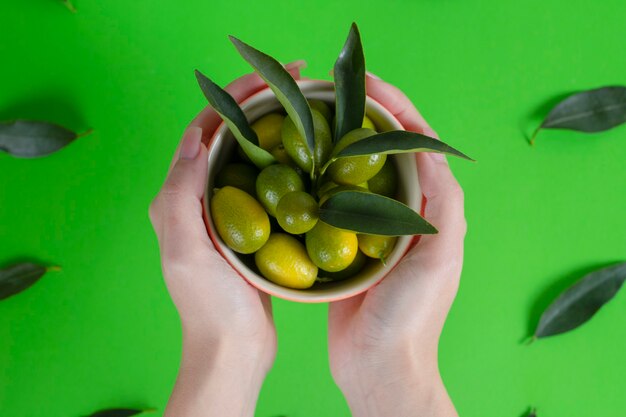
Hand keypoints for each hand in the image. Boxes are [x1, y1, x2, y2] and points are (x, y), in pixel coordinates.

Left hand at [149, 61, 305, 416]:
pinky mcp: (249, 228)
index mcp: (178, 197)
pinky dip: (282, 160)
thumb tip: (196, 139)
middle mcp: (197, 199)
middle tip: (294, 83)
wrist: (234, 349)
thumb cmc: (210, 306)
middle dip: (255, 102)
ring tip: (304, 109)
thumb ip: (181, 195)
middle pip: (226, 135)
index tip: (268, 77)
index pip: (203, 130)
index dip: (232, 96)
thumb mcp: (187, 250)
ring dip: (270, 126)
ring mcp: (225, 213)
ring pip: (246, 155)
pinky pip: (264, 182)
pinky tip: (308, 156)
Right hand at [328, 74, 465, 416]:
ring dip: (338, 140)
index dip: (395, 106)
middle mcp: (403, 211)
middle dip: (363, 114)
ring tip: (313, 116)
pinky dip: (318, 174)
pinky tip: (297, 163)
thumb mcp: (438, 257)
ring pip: (355, 168)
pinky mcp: (344, 243)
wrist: (378, 364)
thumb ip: (442, 203)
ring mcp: (371, 226)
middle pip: (384, 148)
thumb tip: (433, 150)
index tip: (363, 81)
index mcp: (431, 208)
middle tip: (331, 92)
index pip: (417, 142)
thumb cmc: (412, 316)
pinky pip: (331, 198)